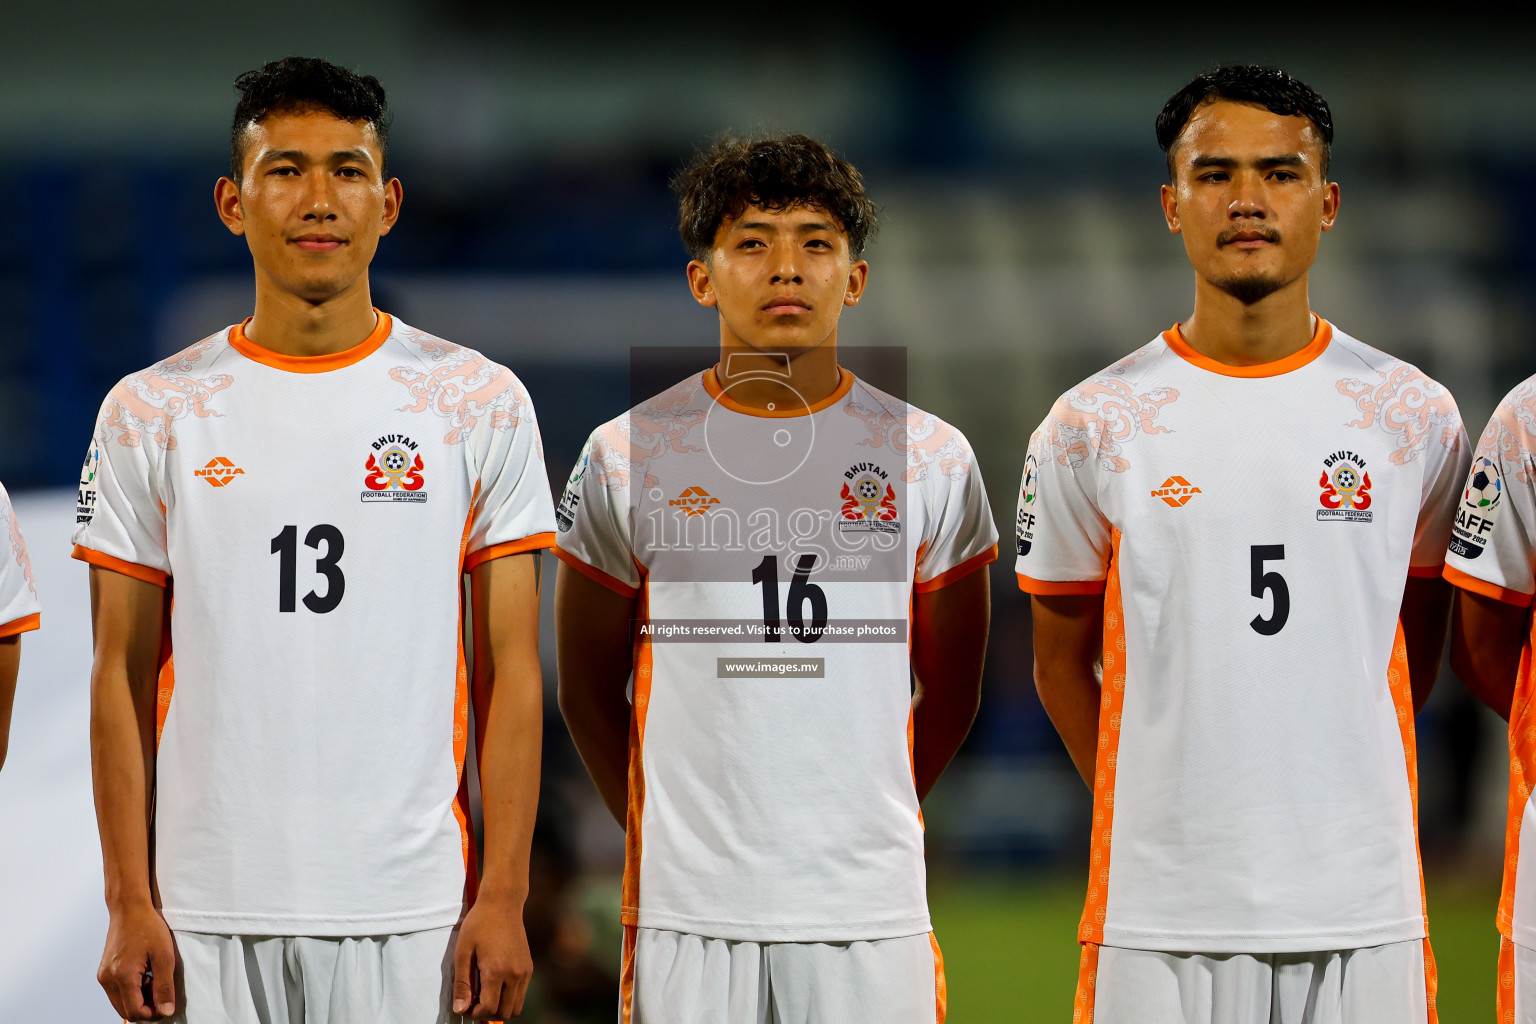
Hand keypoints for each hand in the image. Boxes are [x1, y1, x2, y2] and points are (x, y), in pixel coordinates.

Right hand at [98, 903, 177, 1019]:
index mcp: (122, 976)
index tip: (166, 1006)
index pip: (134, 1011)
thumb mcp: (164, 956)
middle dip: (145, 1008)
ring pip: (120, 1003)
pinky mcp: (104, 971)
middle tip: (162, 994)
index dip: (152, 1014)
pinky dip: (131, 991)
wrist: (129, 908)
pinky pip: (117, 992)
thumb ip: (164, 986)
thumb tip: (166, 1011)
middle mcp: (107, 979)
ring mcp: (103, 975)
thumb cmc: (147, 926)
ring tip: (153, 981)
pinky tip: (144, 976)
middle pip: (125, 1011)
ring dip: (138, 1000)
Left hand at [452, 893, 533, 1018]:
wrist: (503, 903)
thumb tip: (460, 1009)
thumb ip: (462, 983)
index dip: (473, 1014)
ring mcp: (524, 971)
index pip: (488, 1008)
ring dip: (500, 1008)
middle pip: (504, 1013)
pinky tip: (495, 985)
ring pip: (516, 1007)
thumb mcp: (463, 952)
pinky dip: (508, 997)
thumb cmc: (479, 924)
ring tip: (485, 995)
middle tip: (473, 1002)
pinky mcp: (528, 967)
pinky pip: (521, 994)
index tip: (465, 1006)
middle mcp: (514, 974)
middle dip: (487, 1013)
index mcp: (496, 971)